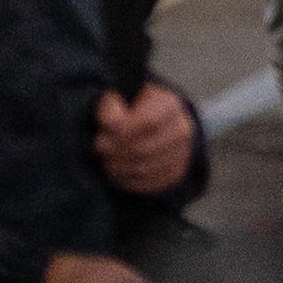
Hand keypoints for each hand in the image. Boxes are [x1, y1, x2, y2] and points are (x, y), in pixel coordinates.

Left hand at [91, 83, 199, 197]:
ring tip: (107, 160)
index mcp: (170, 104)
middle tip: (100, 149)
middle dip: (116, 152)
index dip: (123, 132)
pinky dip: (129, 181)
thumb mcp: (119, 99)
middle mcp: (181, 128)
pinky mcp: (176, 171)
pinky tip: (117, 173)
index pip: (149, 121)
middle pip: (145, 148)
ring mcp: (182, 151)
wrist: (155, 122)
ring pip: (146, 168)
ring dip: (120, 168)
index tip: (102, 136)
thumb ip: (111, 109)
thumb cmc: (132, 110)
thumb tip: (111, 125)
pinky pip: (150, 183)